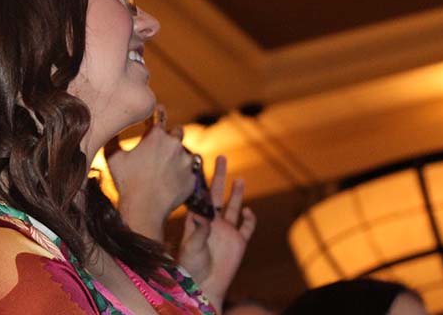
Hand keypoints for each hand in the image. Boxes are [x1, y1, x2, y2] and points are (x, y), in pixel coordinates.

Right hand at [106, 105, 195, 241]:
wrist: (144, 208)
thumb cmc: (127, 182)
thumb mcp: (113, 156)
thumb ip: (112, 137)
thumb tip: (110, 126)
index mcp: (156, 136)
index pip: (161, 115)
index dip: (158, 113)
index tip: (159, 111)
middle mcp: (175, 144)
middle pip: (178, 132)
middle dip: (172, 136)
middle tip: (162, 146)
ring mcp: (186, 162)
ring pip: (186, 153)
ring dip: (179, 156)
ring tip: (168, 167)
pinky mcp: (193, 178)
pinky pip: (191, 172)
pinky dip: (184, 174)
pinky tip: (172, 181)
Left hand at [177, 155, 256, 310]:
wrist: (205, 285)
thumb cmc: (192, 266)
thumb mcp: (192, 247)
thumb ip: (199, 230)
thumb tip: (202, 214)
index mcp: (197, 220)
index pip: (200, 195)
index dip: (201, 179)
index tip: (200, 161)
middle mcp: (212, 222)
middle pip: (216, 194)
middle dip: (219, 176)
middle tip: (222, 157)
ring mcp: (226, 231)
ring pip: (233, 207)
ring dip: (237, 193)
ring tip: (239, 179)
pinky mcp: (239, 242)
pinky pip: (246, 227)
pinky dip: (250, 219)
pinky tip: (249, 212)